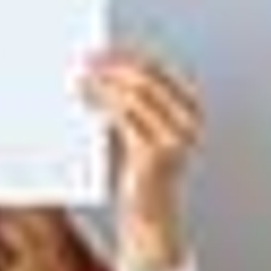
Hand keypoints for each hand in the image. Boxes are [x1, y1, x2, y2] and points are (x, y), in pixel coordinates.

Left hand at [83, 50, 201, 270]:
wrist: (149, 219)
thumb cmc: (138, 173)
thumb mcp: (137, 130)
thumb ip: (128, 103)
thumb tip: (99, 69)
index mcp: (189, 107)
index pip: (155, 68)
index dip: (124, 55)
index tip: (97, 50)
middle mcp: (188, 119)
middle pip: (145, 76)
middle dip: (111, 65)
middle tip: (84, 62)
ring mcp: (175, 136)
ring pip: (133, 93)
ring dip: (103, 82)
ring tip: (80, 80)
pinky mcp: (155, 152)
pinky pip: (123, 116)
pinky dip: (102, 103)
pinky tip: (86, 101)